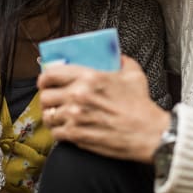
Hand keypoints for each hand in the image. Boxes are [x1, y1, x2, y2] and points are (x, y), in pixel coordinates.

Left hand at [38, 55, 170, 162]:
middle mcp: (78, 96)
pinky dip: (59, 132)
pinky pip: (55, 133)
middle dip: (47, 98)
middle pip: (45, 96)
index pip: (51, 73)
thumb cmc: (141, 106)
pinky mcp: (77, 136)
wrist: (148, 134)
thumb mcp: (134, 75)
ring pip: (48, 115)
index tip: (46, 81)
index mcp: (89, 77)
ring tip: (58, 116)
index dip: (44, 78)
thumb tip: (116, 57)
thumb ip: (122, 61)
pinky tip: (66, 130)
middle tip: (53, 101)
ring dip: (51, 116)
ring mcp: (76, 117)